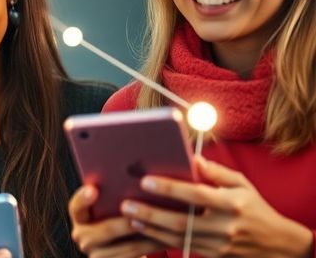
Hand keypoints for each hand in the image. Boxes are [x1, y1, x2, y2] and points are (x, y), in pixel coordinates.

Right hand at [68, 184, 167, 257]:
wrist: (119, 248)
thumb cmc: (117, 216)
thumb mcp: (109, 206)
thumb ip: (112, 194)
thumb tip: (133, 172)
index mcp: (79, 216)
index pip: (76, 206)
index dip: (84, 198)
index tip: (94, 189)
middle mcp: (82, 236)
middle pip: (106, 229)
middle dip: (126, 222)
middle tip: (142, 214)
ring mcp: (96, 255)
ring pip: (127, 247)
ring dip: (148, 236)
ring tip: (165, 226)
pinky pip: (134, 257)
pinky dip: (150, 248)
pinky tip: (164, 239)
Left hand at [121, 157, 313, 256]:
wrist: (277, 245)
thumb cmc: (255, 208)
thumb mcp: (242, 185)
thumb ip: (216, 172)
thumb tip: (192, 158)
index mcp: (232, 203)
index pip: (197, 195)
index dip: (170, 188)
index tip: (146, 181)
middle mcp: (226, 226)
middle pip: (183, 221)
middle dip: (152, 213)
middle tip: (127, 204)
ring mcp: (220, 244)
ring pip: (179, 238)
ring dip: (151, 228)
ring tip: (129, 216)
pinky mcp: (214, 255)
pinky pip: (183, 246)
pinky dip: (161, 239)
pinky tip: (145, 230)